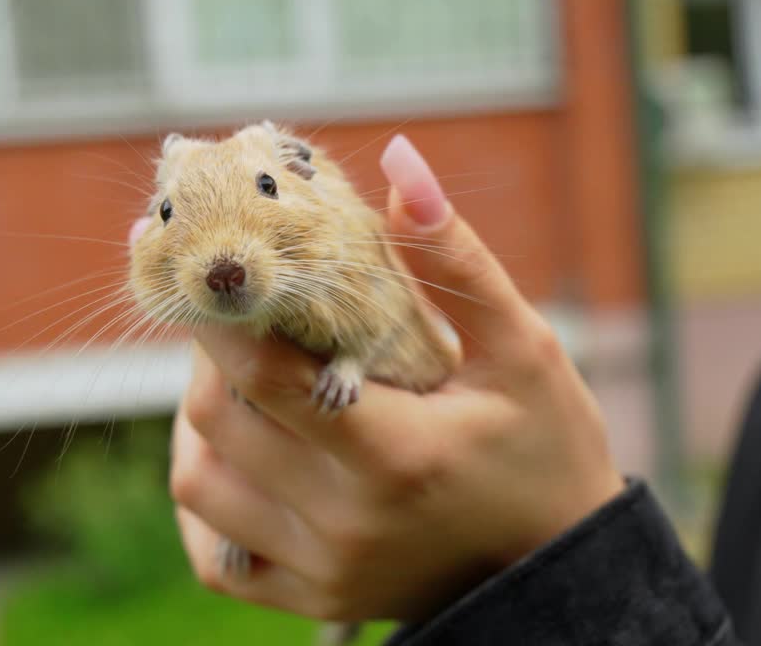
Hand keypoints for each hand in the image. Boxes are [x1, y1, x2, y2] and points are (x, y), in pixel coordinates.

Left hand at [151, 135, 623, 621]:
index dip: (220, 315)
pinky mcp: (311, 599)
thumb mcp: (522, 348)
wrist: (561, 567)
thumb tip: (398, 161)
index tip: (204, 268)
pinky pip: (216, 557)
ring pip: (199, 483)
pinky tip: (241, 457)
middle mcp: (347, 521)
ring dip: (201, 421)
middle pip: (217, 420)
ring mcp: (323, 568)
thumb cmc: (547, 446)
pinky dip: (209, 499)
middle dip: (214, 355)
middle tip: (242, 319)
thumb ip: (453, 259)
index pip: (265, 375)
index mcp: (397, 452)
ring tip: (244, 380)